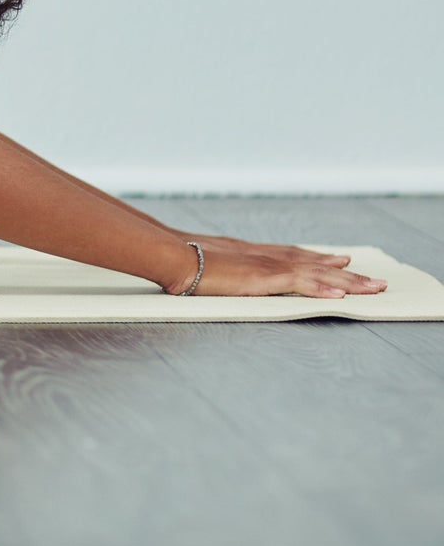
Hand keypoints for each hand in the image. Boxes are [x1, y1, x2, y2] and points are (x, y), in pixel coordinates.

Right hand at [165, 232, 387, 297]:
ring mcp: (266, 265)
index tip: (339, 260)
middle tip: (373, 279)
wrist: (172, 255)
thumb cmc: (179, 259)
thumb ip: (217, 268)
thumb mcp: (203, 264)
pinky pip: (302, 283)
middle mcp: (264, 255)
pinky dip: (323, 287)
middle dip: (345, 272)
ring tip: (373, 287)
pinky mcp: (264, 277)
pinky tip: (341, 293)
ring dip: (347, 281)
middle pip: (313, 262)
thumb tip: (211, 275)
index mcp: (250, 252)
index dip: (318, 258)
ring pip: (317, 272)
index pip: (293, 254)